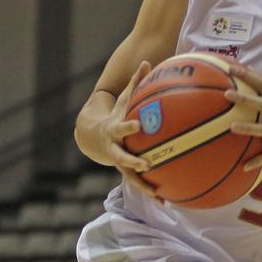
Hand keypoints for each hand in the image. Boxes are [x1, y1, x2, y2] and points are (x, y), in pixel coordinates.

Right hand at [99, 60, 156, 196]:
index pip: (122, 128)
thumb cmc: (115, 113)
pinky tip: (168, 200)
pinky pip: (140, 184)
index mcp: (115, 131)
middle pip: (122, 158)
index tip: (138, 125)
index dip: (128, 127)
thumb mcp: (124, 99)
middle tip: (147, 164)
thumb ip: (136, 83)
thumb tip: (147, 62)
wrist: (93, 136)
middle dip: (133, 162)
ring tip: (157, 194)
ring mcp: (119, 163)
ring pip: (130, 177)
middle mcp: (115, 149)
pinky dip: (151, 192)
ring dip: (143, 186)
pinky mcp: (126, 173)